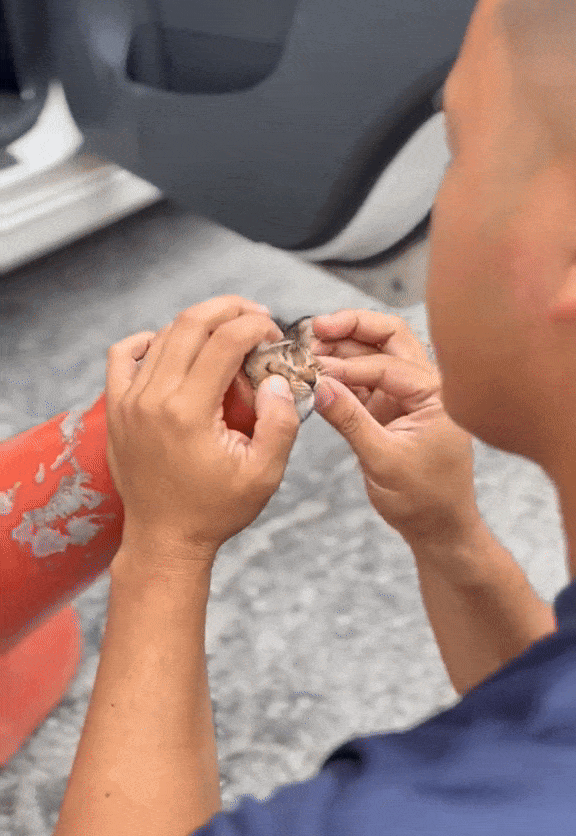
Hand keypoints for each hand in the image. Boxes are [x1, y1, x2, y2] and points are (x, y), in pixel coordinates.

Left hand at [105, 295, 299, 562]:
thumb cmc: (215, 510)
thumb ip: (279, 423)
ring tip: (227, 329)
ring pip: (163, 334)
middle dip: (230, 309)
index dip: (256, 326)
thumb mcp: (264, 474)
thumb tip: (276, 379)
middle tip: (256, 315)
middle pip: (191, 324)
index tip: (273, 334)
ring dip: (199, 322)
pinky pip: (124, 355)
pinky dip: (149, 339)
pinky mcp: (117, 409)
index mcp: (189, 412)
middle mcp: (153, 399)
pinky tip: (172, 346)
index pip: (224, 341)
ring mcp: (129, 401)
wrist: (164, 540)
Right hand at [310, 309, 479, 545]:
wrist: (439, 527)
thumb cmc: (424, 499)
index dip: (349, 366)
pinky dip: (341, 372)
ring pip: (376, 352)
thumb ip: (351, 420)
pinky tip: (317, 369)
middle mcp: (426, 385)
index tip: (315, 370)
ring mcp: (406, 394)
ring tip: (310, 346)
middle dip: (353, 326)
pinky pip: (364, 379)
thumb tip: (318, 385)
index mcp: (437, 395)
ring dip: (344, 346)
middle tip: (317, 326)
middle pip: (390, 336)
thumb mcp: (383, 461)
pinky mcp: (389, 407)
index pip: (389, 364)